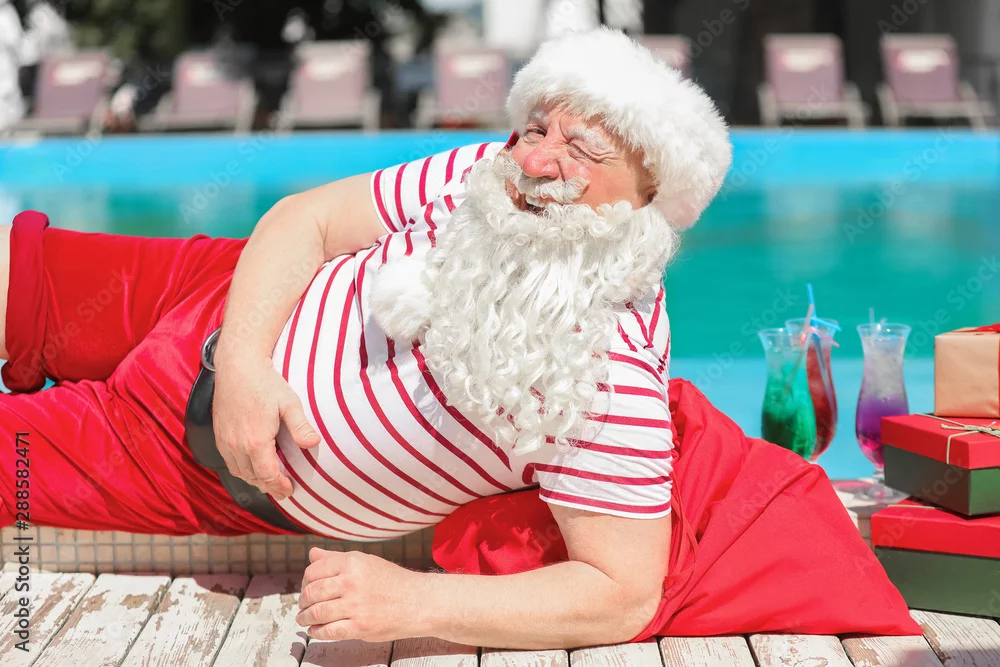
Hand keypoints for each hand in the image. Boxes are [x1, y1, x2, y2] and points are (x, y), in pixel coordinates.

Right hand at [211, 347, 319, 499]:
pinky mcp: (219, 436)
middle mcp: (236, 446)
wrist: (238, 367)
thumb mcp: (289, 403)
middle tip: (284, 491)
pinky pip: (230, 462)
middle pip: (253, 478)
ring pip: (239, 472)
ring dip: (255, 480)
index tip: (290, 490)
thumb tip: (314, 443)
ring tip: (270, 482)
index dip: (279, 486)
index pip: (267, 475)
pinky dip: (242, 470)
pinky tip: (253, 467)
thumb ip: (300, 426)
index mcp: (255, 441)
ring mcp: (225, 441)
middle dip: (269, 487)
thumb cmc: (265, 383)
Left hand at [297, 548, 422, 641]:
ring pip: (317, 613)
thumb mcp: (366, 562)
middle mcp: (351, 582)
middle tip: (302, 605)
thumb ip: (337, 558)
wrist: (419, 602)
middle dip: (303, 601)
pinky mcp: (359, 627)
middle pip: (312, 592)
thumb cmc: (392, 581)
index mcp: (352, 562)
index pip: (313, 571)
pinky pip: (328, 631)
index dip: (305, 581)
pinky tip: (315, 630)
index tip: (306, 588)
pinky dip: (317, 632)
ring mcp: (355, 606)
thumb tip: (312, 554)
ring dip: (305, 618)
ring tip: (304, 619)